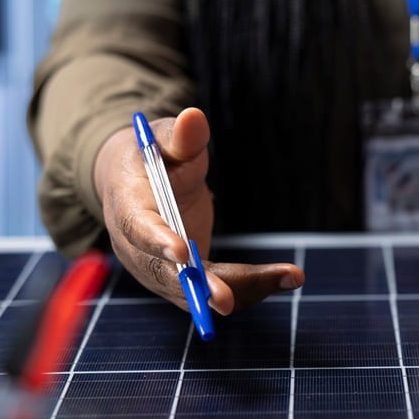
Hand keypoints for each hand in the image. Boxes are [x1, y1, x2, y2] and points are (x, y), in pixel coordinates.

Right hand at [94, 107, 303, 312]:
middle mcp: (137, 248)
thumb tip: (194, 118)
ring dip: (241, 289)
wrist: (140, 184)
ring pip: (197, 291)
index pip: (139, 227)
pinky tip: (286, 278)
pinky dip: (249, 288)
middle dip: (200, 287)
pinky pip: (213, 291)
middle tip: (228, 301)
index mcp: (128, 207)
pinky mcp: (182, 281)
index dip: (158, 241)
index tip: (184, 251)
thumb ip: (180, 136)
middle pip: (166, 273)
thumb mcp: (165, 139)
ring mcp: (158, 270)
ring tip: (289, 276)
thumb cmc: (155, 157)